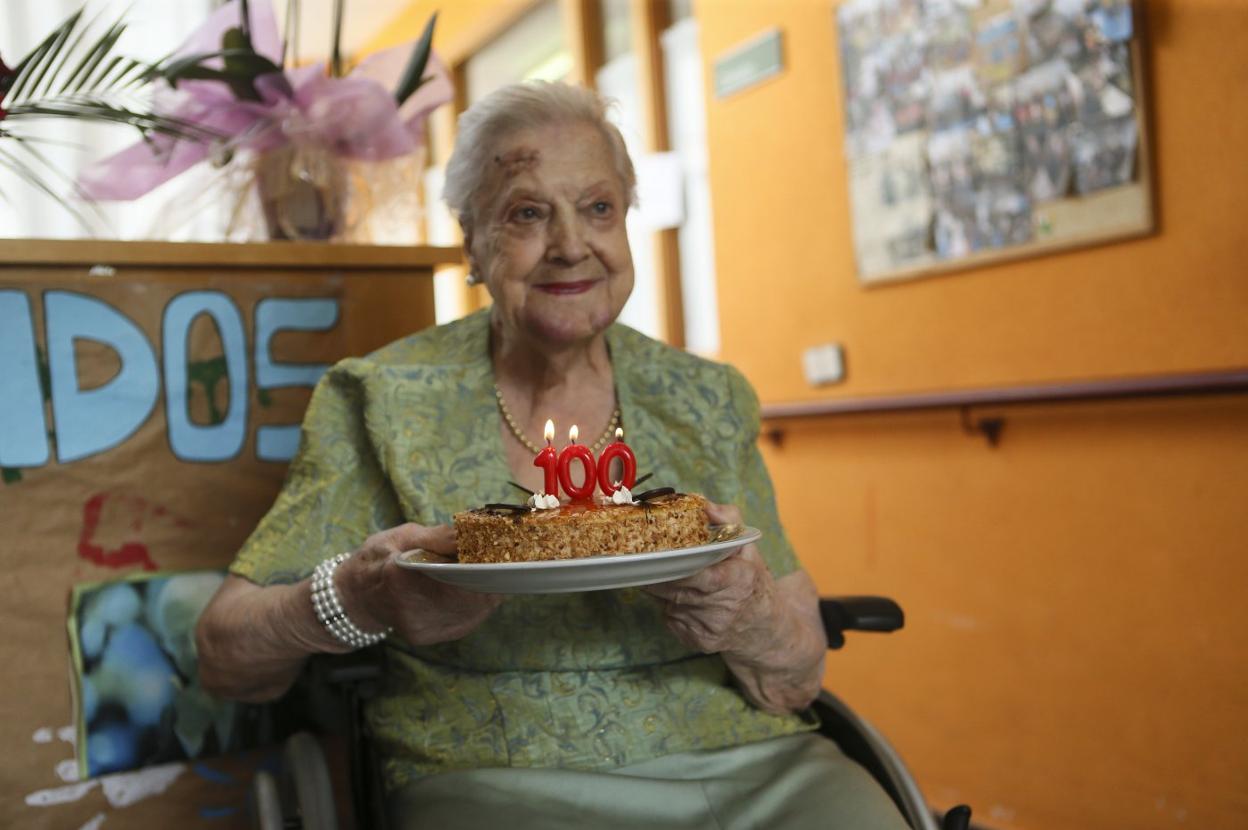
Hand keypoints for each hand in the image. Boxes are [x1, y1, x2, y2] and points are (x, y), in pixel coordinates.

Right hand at [334, 522, 502, 646]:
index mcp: (401, 579)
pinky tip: (477, 587)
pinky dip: (476, 603)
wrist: (354, 597)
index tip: (501, 551)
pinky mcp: (428, 638)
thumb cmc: (378, 559)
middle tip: (504, 557)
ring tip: (493, 569)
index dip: (485, 566)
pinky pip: (465, 620)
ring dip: (488, 590)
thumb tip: (472, 530)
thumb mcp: (402, 536)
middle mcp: (411, 610)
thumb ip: (438, 536)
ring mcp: (421, 629)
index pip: (456, 577)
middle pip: (471, 597)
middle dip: (492, 577)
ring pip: (473, 611)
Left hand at [644, 501, 825, 712]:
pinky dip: (669, 606)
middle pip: (675, 590)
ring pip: (668, 603)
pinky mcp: (698, 641)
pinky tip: (680, 599)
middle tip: (641, 561)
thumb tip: (703, 505)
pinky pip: (671, 619)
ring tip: (664, 576)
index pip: (697, 575)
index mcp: (737, 580)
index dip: (672, 566)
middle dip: (657, 575)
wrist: (764, 626)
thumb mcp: (747, 545)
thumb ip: (728, 519)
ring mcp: (710, 628)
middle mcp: (724, 608)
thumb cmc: (751, 579)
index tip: (654, 555)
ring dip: (661, 590)